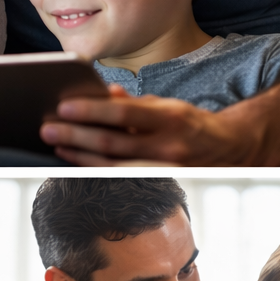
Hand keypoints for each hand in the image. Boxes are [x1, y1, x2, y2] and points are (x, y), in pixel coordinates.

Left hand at [40, 85, 252, 165]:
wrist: (232, 150)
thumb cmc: (190, 123)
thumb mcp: (167, 105)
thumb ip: (134, 104)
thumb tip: (102, 94)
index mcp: (171, 118)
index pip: (124, 114)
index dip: (92, 111)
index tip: (63, 107)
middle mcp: (170, 147)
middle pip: (113, 143)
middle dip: (76, 136)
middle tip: (47, 129)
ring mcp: (166, 171)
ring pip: (113, 166)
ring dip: (79, 155)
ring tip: (56, 145)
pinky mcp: (161, 186)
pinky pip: (121, 179)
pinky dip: (95, 171)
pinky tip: (75, 162)